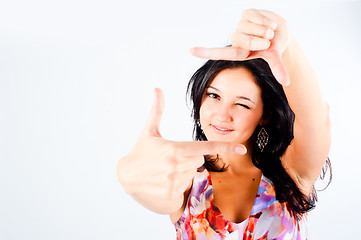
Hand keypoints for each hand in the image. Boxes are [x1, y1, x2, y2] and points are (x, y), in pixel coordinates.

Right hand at [117, 89, 245, 205]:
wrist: (126, 176)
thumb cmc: (140, 152)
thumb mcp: (149, 131)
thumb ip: (157, 110)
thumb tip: (157, 89)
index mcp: (175, 149)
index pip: (205, 148)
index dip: (225, 147)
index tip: (241, 148)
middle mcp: (177, 166)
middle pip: (199, 161)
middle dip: (190, 158)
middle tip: (172, 158)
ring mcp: (175, 182)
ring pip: (192, 174)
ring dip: (184, 172)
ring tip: (165, 171)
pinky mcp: (172, 195)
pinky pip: (185, 188)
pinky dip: (178, 184)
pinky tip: (164, 182)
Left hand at [190, 9, 290, 85]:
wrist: (281, 31)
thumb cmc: (273, 47)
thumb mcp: (274, 57)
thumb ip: (278, 68)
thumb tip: (286, 82)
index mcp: (240, 52)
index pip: (220, 52)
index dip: (205, 52)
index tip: (190, 51)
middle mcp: (237, 39)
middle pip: (243, 40)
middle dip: (259, 41)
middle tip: (268, 42)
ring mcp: (240, 26)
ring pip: (250, 28)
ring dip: (265, 30)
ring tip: (268, 33)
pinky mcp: (246, 14)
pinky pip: (254, 17)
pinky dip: (265, 21)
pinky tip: (268, 23)